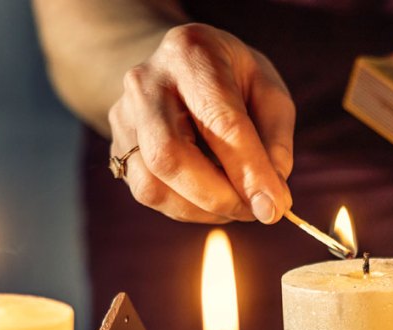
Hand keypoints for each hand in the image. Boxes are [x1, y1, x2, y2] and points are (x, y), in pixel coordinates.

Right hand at [109, 23, 293, 223]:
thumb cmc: (231, 79)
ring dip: (202, 209)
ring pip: (153, 186)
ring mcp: (124, 118)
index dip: (248, 172)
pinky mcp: (117, 149)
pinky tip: (210, 197)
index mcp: (190, 55)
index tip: (273, 208)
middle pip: (170, 156)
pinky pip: (149, 194)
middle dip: (218, 197)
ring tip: (235, 202)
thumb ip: (275, 141)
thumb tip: (270, 198)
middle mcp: (145, 83)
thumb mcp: (268, 91)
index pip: (220, 122)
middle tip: (255, 212)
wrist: (177, 67)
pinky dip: (187, 208)